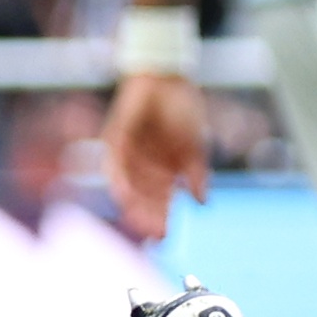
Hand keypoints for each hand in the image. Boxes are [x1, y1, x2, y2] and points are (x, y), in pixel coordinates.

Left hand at [105, 66, 212, 241]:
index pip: (161, 203)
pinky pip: (114, 165)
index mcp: (163, 172)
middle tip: (153, 235)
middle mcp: (143, 168)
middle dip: (148, 218)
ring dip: (133, 205)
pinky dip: (119, 180)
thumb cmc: (183, 110)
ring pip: (127, 187)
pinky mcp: (115, 139)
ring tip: (139, 221)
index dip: (162, 220)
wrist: (168, 78)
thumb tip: (202, 204)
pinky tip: (124, 194)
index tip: (165, 238)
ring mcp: (128, 155)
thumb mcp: (195, 146)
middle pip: (143, 200)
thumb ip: (196, 174)